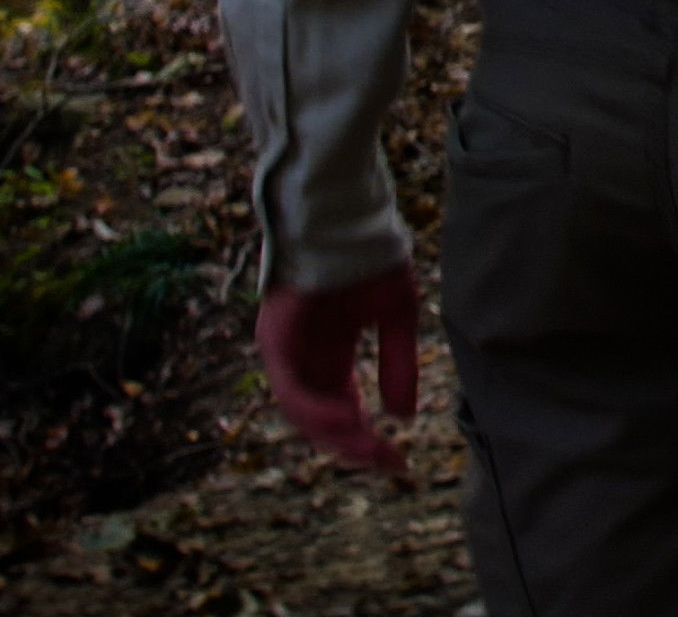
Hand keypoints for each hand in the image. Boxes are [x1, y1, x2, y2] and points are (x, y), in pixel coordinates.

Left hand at [256, 264, 419, 473]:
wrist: (348, 215)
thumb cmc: (371, 256)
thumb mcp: (397, 316)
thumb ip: (398, 364)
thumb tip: (402, 417)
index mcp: (330, 353)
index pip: (343, 409)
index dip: (368, 438)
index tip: (399, 462)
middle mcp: (303, 357)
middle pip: (319, 418)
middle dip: (353, 445)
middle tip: (387, 461)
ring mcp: (286, 349)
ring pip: (300, 410)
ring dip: (334, 433)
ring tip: (369, 446)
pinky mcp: (275, 337)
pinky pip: (289, 385)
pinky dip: (315, 407)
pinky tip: (348, 417)